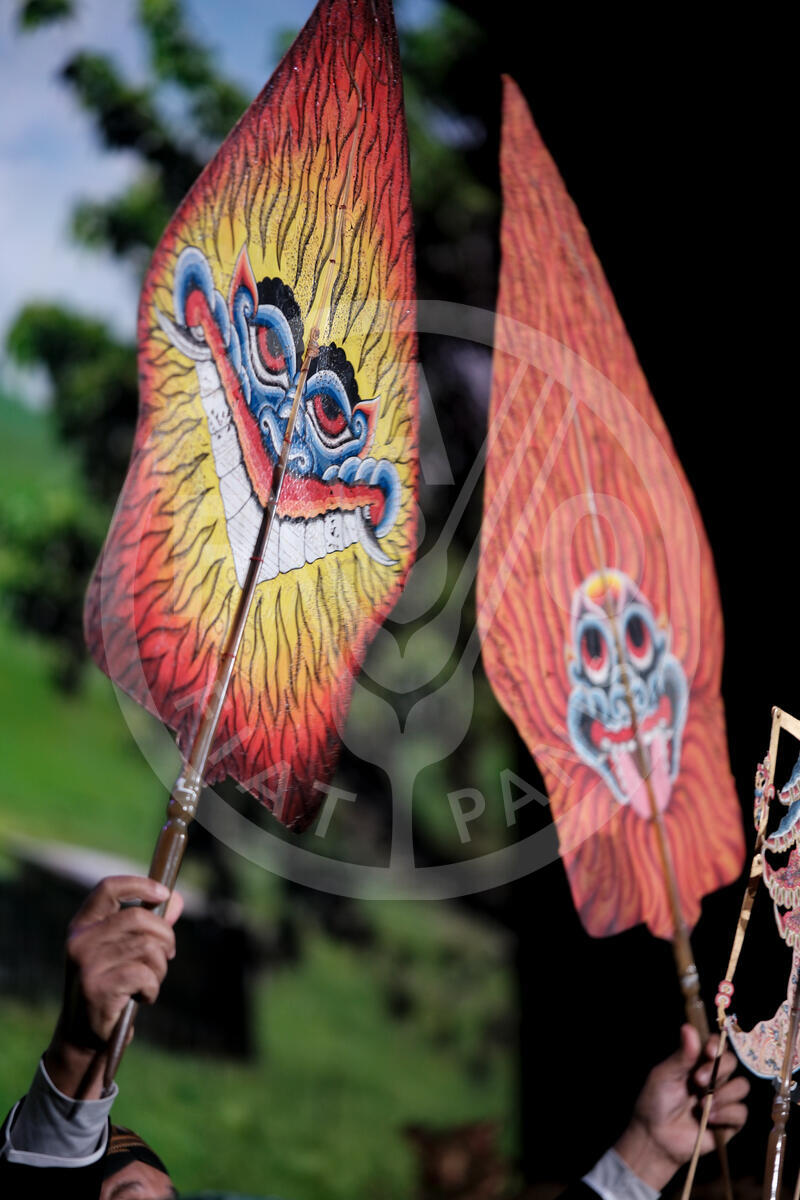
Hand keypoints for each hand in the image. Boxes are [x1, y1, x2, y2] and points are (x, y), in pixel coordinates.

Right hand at [44, 875, 182, 1098]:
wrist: (84, 1034)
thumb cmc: (110, 985)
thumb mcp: (125, 951)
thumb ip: (149, 925)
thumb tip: (177, 900)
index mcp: (82, 925)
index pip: (107, 888)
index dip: (139, 884)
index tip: (164, 893)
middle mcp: (80, 941)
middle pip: (139, 918)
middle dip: (165, 935)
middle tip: (169, 953)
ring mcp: (86, 965)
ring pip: (147, 948)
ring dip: (160, 967)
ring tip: (152, 980)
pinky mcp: (97, 989)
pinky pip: (144, 974)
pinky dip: (153, 987)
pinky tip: (145, 997)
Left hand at [614, 1023, 749, 1190]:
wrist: (656, 1138)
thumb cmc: (656, 1102)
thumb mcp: (665, 1075)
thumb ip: (682, 1055)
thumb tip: (689, 1027)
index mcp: (697, 1063)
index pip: (716, 1045)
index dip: (716, 1045)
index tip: (708, 1052)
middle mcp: (713, 1078)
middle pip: (732, 1062)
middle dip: (718, 1069)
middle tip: (698, 1081)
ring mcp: (723, 1099)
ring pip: (741, 1086)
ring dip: (724, 1093)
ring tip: (702, 1104)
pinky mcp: (730, 1122)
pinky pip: (741, 1112)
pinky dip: (727, 1113)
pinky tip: (709, 1119)